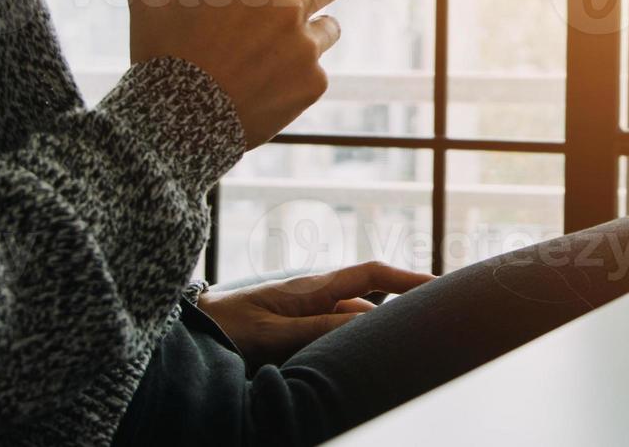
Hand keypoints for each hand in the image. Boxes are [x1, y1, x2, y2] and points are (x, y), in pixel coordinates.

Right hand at [127, 0, 358, 148]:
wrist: (176, 128)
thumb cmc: (160, 57)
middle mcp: (288, 8)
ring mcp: (305, 48)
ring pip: (328, 26)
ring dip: (311, 29)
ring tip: (276, 48)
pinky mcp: (313, 84)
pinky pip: (317, 68)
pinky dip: (299, 71)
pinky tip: (269, 82)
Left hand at [194, 262, 434, 364]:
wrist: (189, 327)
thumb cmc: (224, 326)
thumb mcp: (271, 331)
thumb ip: (317, 327)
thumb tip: (366, 322)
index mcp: (311, 286)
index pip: (371, 274)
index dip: (407, 278)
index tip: (438, 285)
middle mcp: (314, 292)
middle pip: (369, 295)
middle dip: (401, 302)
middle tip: (433, 315)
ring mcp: (305, 308)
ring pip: (352, 315)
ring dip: (375, 325)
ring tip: (401, 340)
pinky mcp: (295, 323)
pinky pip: (333, 328)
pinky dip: (352, 337)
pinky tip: (358, 354)